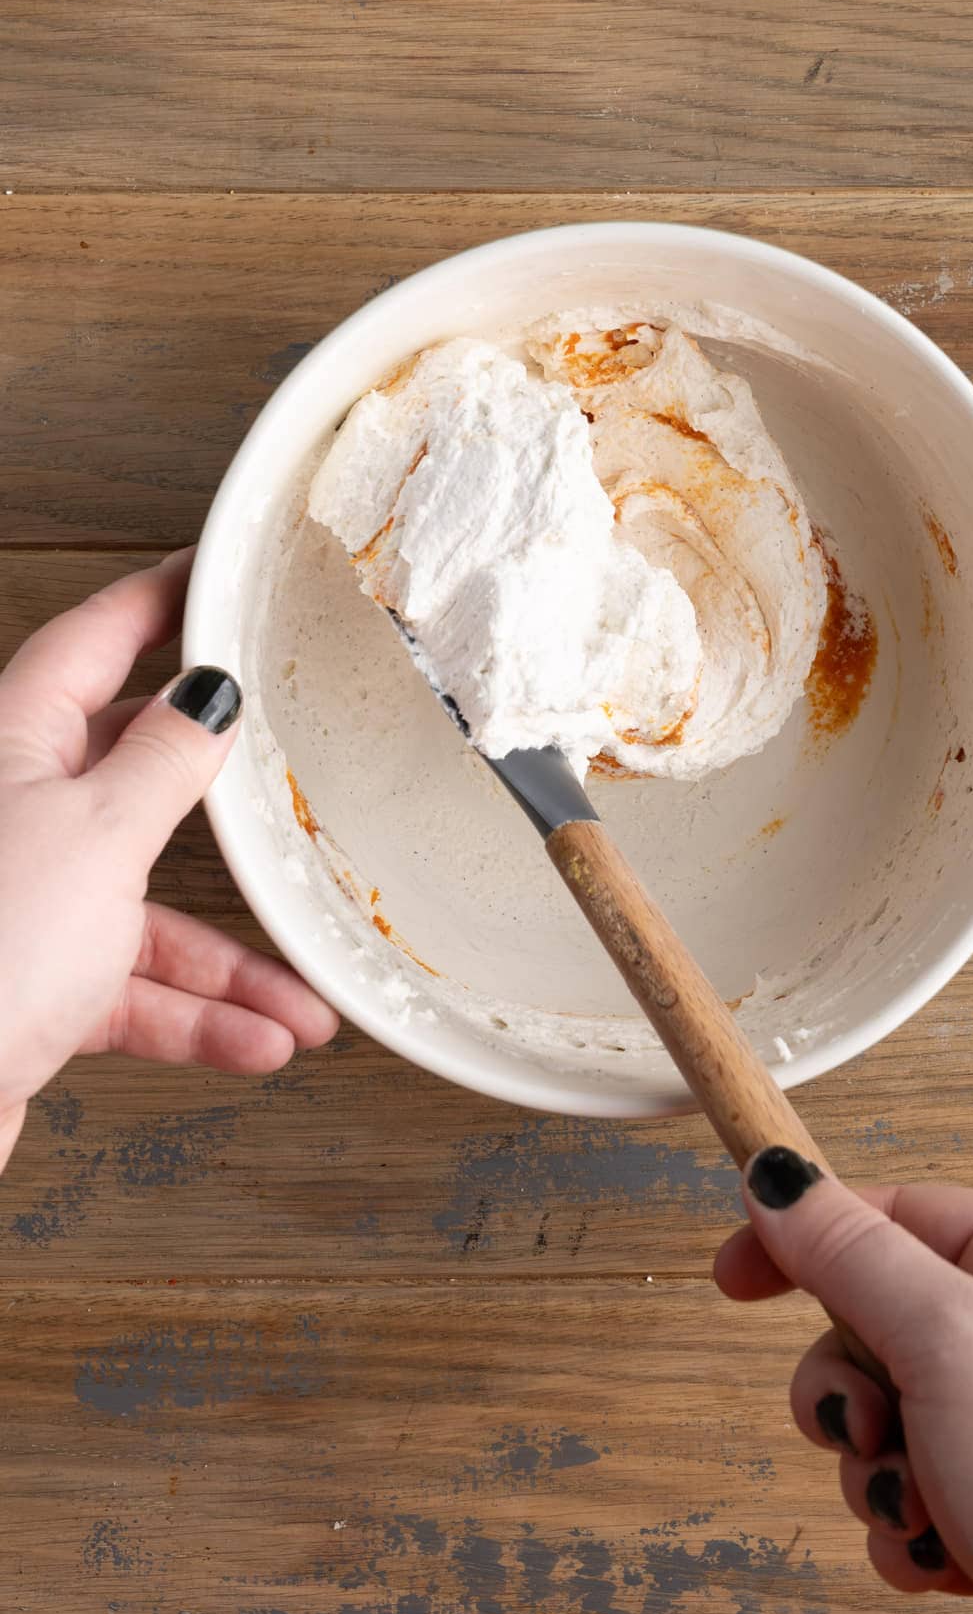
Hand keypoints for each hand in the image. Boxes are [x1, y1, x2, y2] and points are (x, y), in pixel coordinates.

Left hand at [0, 550, 338, 1173]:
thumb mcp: (102, 835)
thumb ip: (167, 763)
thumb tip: (210, 696)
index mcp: (13, 745)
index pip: (92, 642)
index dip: (157, 602)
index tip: (209, 574)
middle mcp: (17, 814)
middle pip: (133, 776)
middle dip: (221, 803)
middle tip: (283, 768)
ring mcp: (26, 903)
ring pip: (148, 911)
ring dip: (229, 964)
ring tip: (302, 1000)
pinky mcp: (35, 986)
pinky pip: (135, 990)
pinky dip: (197, 1017)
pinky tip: (258, 1039)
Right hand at [715, 1149, 972, 1613]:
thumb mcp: (946, 1337)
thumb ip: (851, 1254)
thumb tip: (779, 1182)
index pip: (893, 1213)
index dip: (806, 1239)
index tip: (733, 1274)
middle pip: (873, 1323)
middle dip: (851, 1391)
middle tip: (873, 1424)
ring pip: (880, 1418)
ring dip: (878, 1471)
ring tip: (927, 1505)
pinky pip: (906, 1494)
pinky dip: (909, 1529)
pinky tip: (950, 1556)